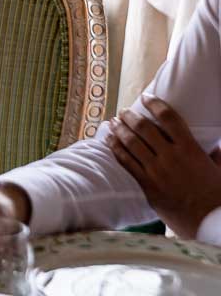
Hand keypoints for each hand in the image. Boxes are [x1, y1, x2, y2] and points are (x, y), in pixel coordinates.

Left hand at [107, 95, 220, 238]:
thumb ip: (215, 155)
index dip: (155, 104)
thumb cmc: (217, 197)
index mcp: (190, 149)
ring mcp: (157, 171)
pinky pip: (126, 163)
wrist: (209, 222)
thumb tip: (215, 146)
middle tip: (123, 111)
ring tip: (112, 122)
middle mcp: (171, 156)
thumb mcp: (220, 170)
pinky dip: (115, 149)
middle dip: (130, 116)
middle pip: (144, 128)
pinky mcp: (147, 185)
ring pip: (131, 144)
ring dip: (119, 130)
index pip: (169, 118)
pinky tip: (109, 142)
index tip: (146, 97)